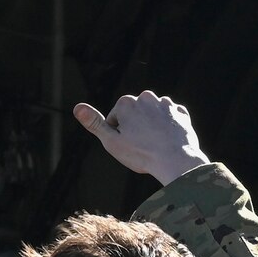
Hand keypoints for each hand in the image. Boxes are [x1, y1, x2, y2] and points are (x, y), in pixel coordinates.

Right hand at [74, 91, 209, 185]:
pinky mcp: (180, 111)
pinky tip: (166, 141)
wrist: (175, 160)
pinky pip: (169, 119)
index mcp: (126, 102)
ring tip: (154, 145)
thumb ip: (94, 123)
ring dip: (151, 127)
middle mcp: (146, 97)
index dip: (117, 134)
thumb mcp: (111, 141)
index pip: (115, 119)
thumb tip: (77, 107)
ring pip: (152, 116)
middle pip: (134, 115)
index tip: (126, 145)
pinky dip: (167, 128)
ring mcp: (165, 103)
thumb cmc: (141, 153)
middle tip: (140, 146)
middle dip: (135, 127)